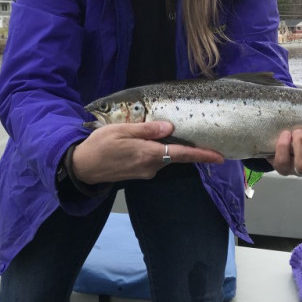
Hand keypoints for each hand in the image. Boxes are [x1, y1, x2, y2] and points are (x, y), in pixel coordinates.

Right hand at [71, 121, 223, 183]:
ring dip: (166, 147)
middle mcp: (151, 166)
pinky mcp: (139, 174)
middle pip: (174, 155)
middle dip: (184, 147)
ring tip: (159, 132)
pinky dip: (156, 151)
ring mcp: (145, 172)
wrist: (82, 168)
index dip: (202, 155)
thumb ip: (146, 130)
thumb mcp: (121, 131)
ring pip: (163, 157)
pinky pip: (154, 160)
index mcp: (148, 154)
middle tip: (193, 134)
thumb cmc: (99, 146)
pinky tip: (146, 142)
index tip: (219, 157)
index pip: (182, 155)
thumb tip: (169, 127)